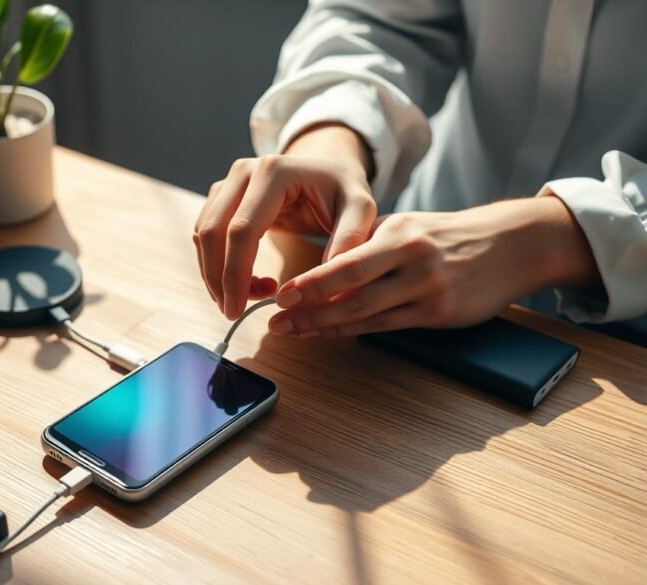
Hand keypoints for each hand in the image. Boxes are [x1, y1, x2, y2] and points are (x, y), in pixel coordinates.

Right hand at [194, 123, 375, 318]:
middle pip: (213, 232)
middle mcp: (243, 171)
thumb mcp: (359, 209)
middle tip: (233, 313)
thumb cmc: (342, 191)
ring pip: (202, 235)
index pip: (242, 230)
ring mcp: (228, 182)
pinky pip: (206, 234)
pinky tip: (246, 281)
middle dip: (218, 279)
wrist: (326, 170)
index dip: (235, 274)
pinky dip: (217, 263)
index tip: (238, 310)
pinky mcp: (221, 195)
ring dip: (216, 273)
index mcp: (273, 173)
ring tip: (251, 296)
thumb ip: (350, 238)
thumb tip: (330, 277)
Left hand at [268, 196, 600, 337]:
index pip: (345, 263)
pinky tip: (328, 334)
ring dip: (324, 327)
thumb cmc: (449, 234)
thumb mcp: (408, 225)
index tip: (281, 294)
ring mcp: (428, 290)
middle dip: (308, 310)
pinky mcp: (440, 314)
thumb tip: (323, 266)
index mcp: (399, 233)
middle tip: (276, 321)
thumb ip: (368, 243)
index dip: (311, 283)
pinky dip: (352, 332)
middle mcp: (413, 261)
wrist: (512, 245)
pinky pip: (387, 327)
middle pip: (351, 293)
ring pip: (366, 315)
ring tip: (293, 331)